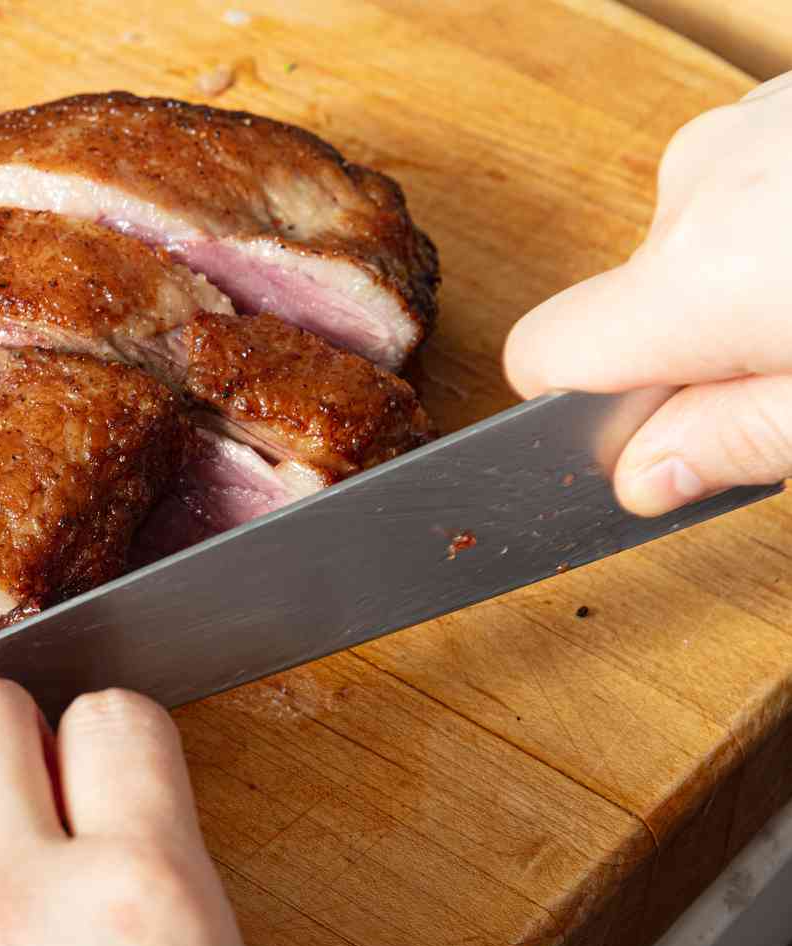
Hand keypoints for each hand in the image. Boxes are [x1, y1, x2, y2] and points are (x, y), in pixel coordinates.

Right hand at [505, 72, 791, 513]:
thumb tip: (640, 480)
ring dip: (753, 283)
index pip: (542, 356)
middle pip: (634, 303)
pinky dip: (786, 224)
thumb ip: (731, 446)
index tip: (646, 442)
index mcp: (691, 280)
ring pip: (702, 241)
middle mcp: (699, 186)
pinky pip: (755, 184)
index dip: (576, 416)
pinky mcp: (791, 100)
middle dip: (699, 348)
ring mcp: (752, 123)